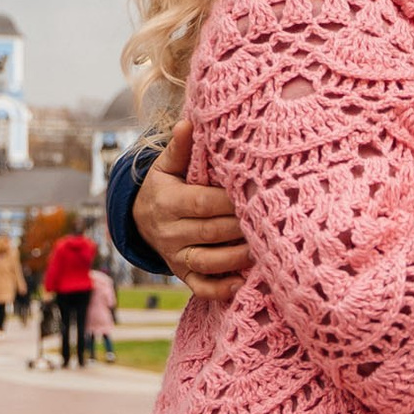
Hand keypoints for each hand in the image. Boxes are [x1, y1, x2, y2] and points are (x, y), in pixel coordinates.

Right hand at [136, 122, 248, 301]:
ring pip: (209, 261)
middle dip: (242, 226)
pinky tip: (243, 283)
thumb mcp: (166, 167)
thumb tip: (188, 123)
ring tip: (265, 248)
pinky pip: (201, 286)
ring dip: (237, 257)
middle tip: (272, 219)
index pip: (203, 202)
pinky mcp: (183, 274)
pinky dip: (221, 290)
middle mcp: (170, 232)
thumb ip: (180, 148)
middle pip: (211, 231)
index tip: (257, 192)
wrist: (140, 220)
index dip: (230, 200)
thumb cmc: (165, 187)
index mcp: (168, 202)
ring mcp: (176, 256)